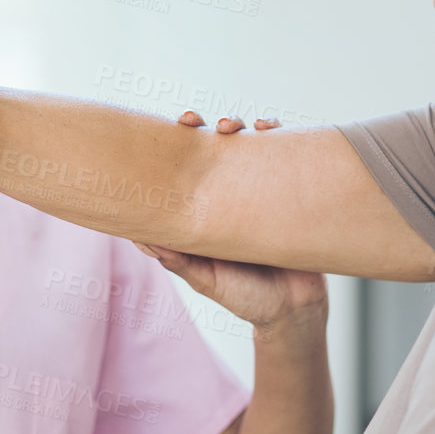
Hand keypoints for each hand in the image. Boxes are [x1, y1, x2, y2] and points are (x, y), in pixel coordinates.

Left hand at [144, 109, 323, 332]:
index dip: (172, 148)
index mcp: (207, 212)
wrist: (296, 311)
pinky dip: (277, 134)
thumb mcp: (207, 280)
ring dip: (239, 125)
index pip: (185, 170)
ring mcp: (261, 189)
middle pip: (214, 148)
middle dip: (201, 126)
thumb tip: (138, 236)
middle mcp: (231, 195)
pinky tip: (269, 129)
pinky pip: (285, 153)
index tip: (163, 135)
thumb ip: (178, 260)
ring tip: (232, 128)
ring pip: (248, 144)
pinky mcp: (290, 189)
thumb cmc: (246, 298)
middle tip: (193, 122)